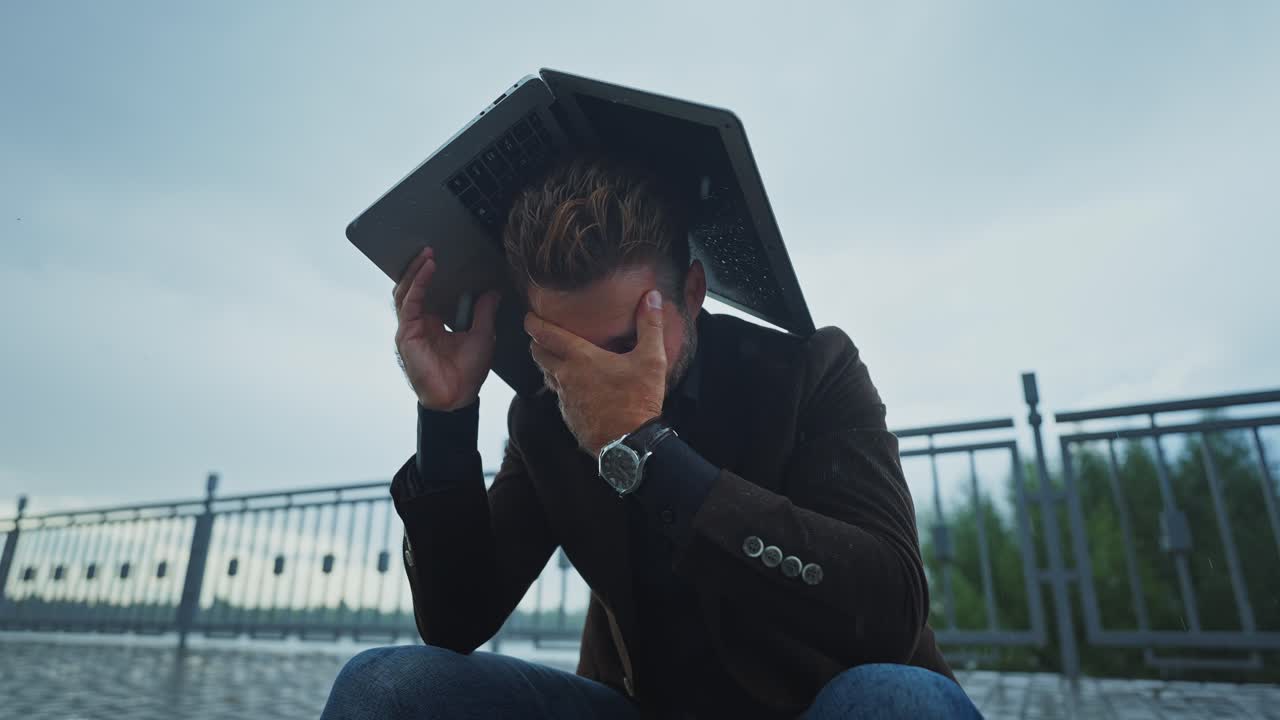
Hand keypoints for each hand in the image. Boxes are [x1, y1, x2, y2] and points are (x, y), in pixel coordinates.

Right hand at [393, 246, 501, 410]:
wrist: (458, 398)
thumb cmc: (467, 373)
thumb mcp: (483, 335)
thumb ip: (485, 312)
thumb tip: (492, 292)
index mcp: (433, 323)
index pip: (427, 291)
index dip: (431, 273)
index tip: (443, 255)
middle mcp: (418, 323)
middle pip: (412, 287)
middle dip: (419, 266)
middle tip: (431, 247)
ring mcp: (410, 328)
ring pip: (406, 290)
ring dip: (416, 270)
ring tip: (428, 253)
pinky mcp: (406, 334)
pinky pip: (409, 302)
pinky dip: (418, 283)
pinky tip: (428, 269)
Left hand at [527, 289, 666, 456]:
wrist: (630, 442)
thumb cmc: (639, 400)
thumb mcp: (651, 359)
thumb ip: (649, 325)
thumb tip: (651, 297)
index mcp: (581, 358)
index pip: (546, 334)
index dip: (534, 323)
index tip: (530, 317)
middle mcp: (566, 376)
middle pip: (538, 354)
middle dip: (537, 342)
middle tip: (541, 335)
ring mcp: (565, 398)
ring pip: (546, 376)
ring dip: (548, 365)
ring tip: (558, 358)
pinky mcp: (568, 416)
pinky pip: (559, 397)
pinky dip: (562, 387)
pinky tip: (576, 388)